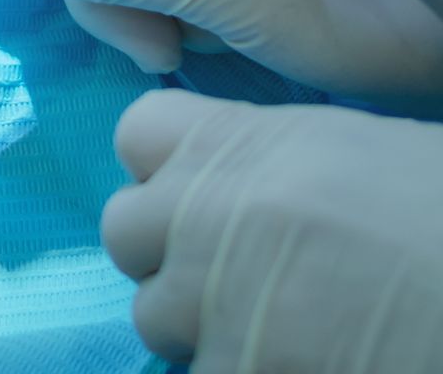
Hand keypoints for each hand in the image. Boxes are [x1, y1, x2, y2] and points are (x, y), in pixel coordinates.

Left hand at [106, 90, 442, 370]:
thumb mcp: (360, 153)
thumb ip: (275, 165)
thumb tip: (241, 192)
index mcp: (240, 141)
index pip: (138, 135)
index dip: (166, 169)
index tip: (198, 194)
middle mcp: (206, 211)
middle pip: (125, 230)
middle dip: (168, 256)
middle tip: (233, 278)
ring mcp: (213, 297)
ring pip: (155, 318)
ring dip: (205, 329)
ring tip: (286, 327)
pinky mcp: (242, 368)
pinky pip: (205, 373)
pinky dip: (246, 369)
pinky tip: (312, 360)